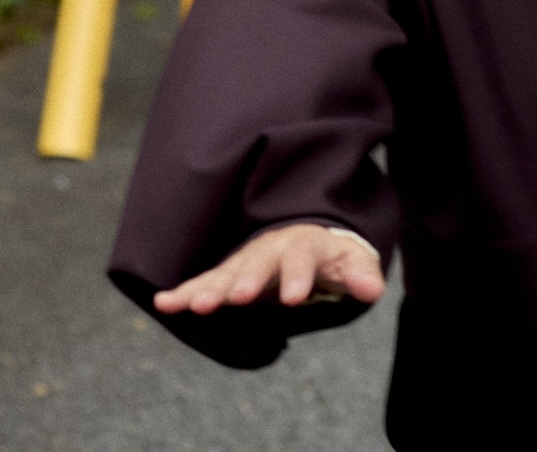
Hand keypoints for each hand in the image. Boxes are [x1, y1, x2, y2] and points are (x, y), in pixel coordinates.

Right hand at [153, 224, 384, 315]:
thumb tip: (373, 289)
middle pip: (258, 262)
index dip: (297, 275)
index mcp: (304, 243)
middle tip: (237, 297)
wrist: (304, 232)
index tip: (294, 296)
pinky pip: (204, 282)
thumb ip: (362, 273)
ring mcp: (247, 260)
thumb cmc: (328, 252)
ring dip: (210, 288)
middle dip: (247, 279)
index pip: (302, 256)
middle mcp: (271, 248)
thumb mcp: (351, 260)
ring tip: (194, 305)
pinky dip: (184, 291)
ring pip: (227, 273)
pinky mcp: (229, 275)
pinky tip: (163, 302)